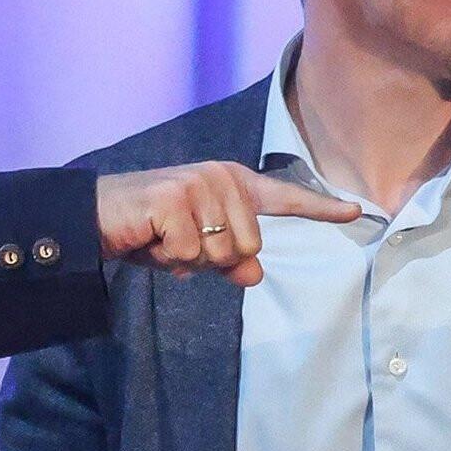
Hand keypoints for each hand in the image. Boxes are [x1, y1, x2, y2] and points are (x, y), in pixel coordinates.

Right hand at [93, 161, 359, 286]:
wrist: (94, 217)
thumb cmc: (148, 231)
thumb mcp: (193, 250)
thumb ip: (228, 260)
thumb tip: (254, 274)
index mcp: (232, 184)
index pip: (284, 199)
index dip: (320, 209)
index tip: (356, 212)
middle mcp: (221, 177)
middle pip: (249, 246)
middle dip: (213, 260)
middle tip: (178, 245)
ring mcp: (199, 184)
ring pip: (222, 252)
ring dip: (188, 260)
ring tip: (162, 239)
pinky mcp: (175, 198)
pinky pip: (191, 253)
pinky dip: (168, 258)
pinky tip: (150, 238)